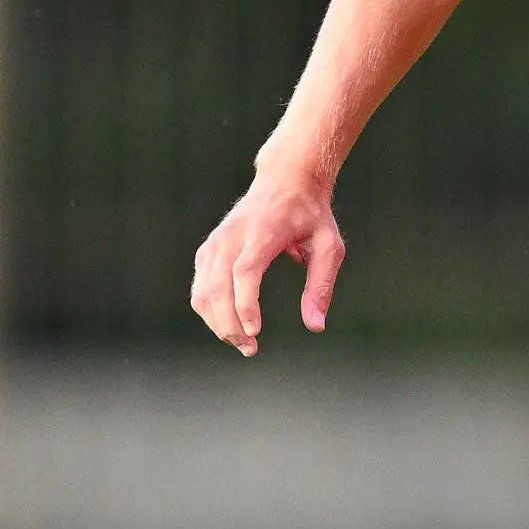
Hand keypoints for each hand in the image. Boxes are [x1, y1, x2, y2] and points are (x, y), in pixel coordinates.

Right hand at [189, 163, 344, 354]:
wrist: (285, 179)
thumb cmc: (310, 215)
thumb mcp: (329, 246)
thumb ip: (321, 286)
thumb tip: (315, 326)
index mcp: (264, 232)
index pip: (245, 271)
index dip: (245, 304)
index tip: (255, 331)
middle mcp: (233, 236)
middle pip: (218, 286)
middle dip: (230, 324)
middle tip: (250, 348)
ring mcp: (217, 242)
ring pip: (203, 290)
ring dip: (217, 322)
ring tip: (242, 342)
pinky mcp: (209, 249)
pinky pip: (200, 286)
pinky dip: (209, 310)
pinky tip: (228, 325)